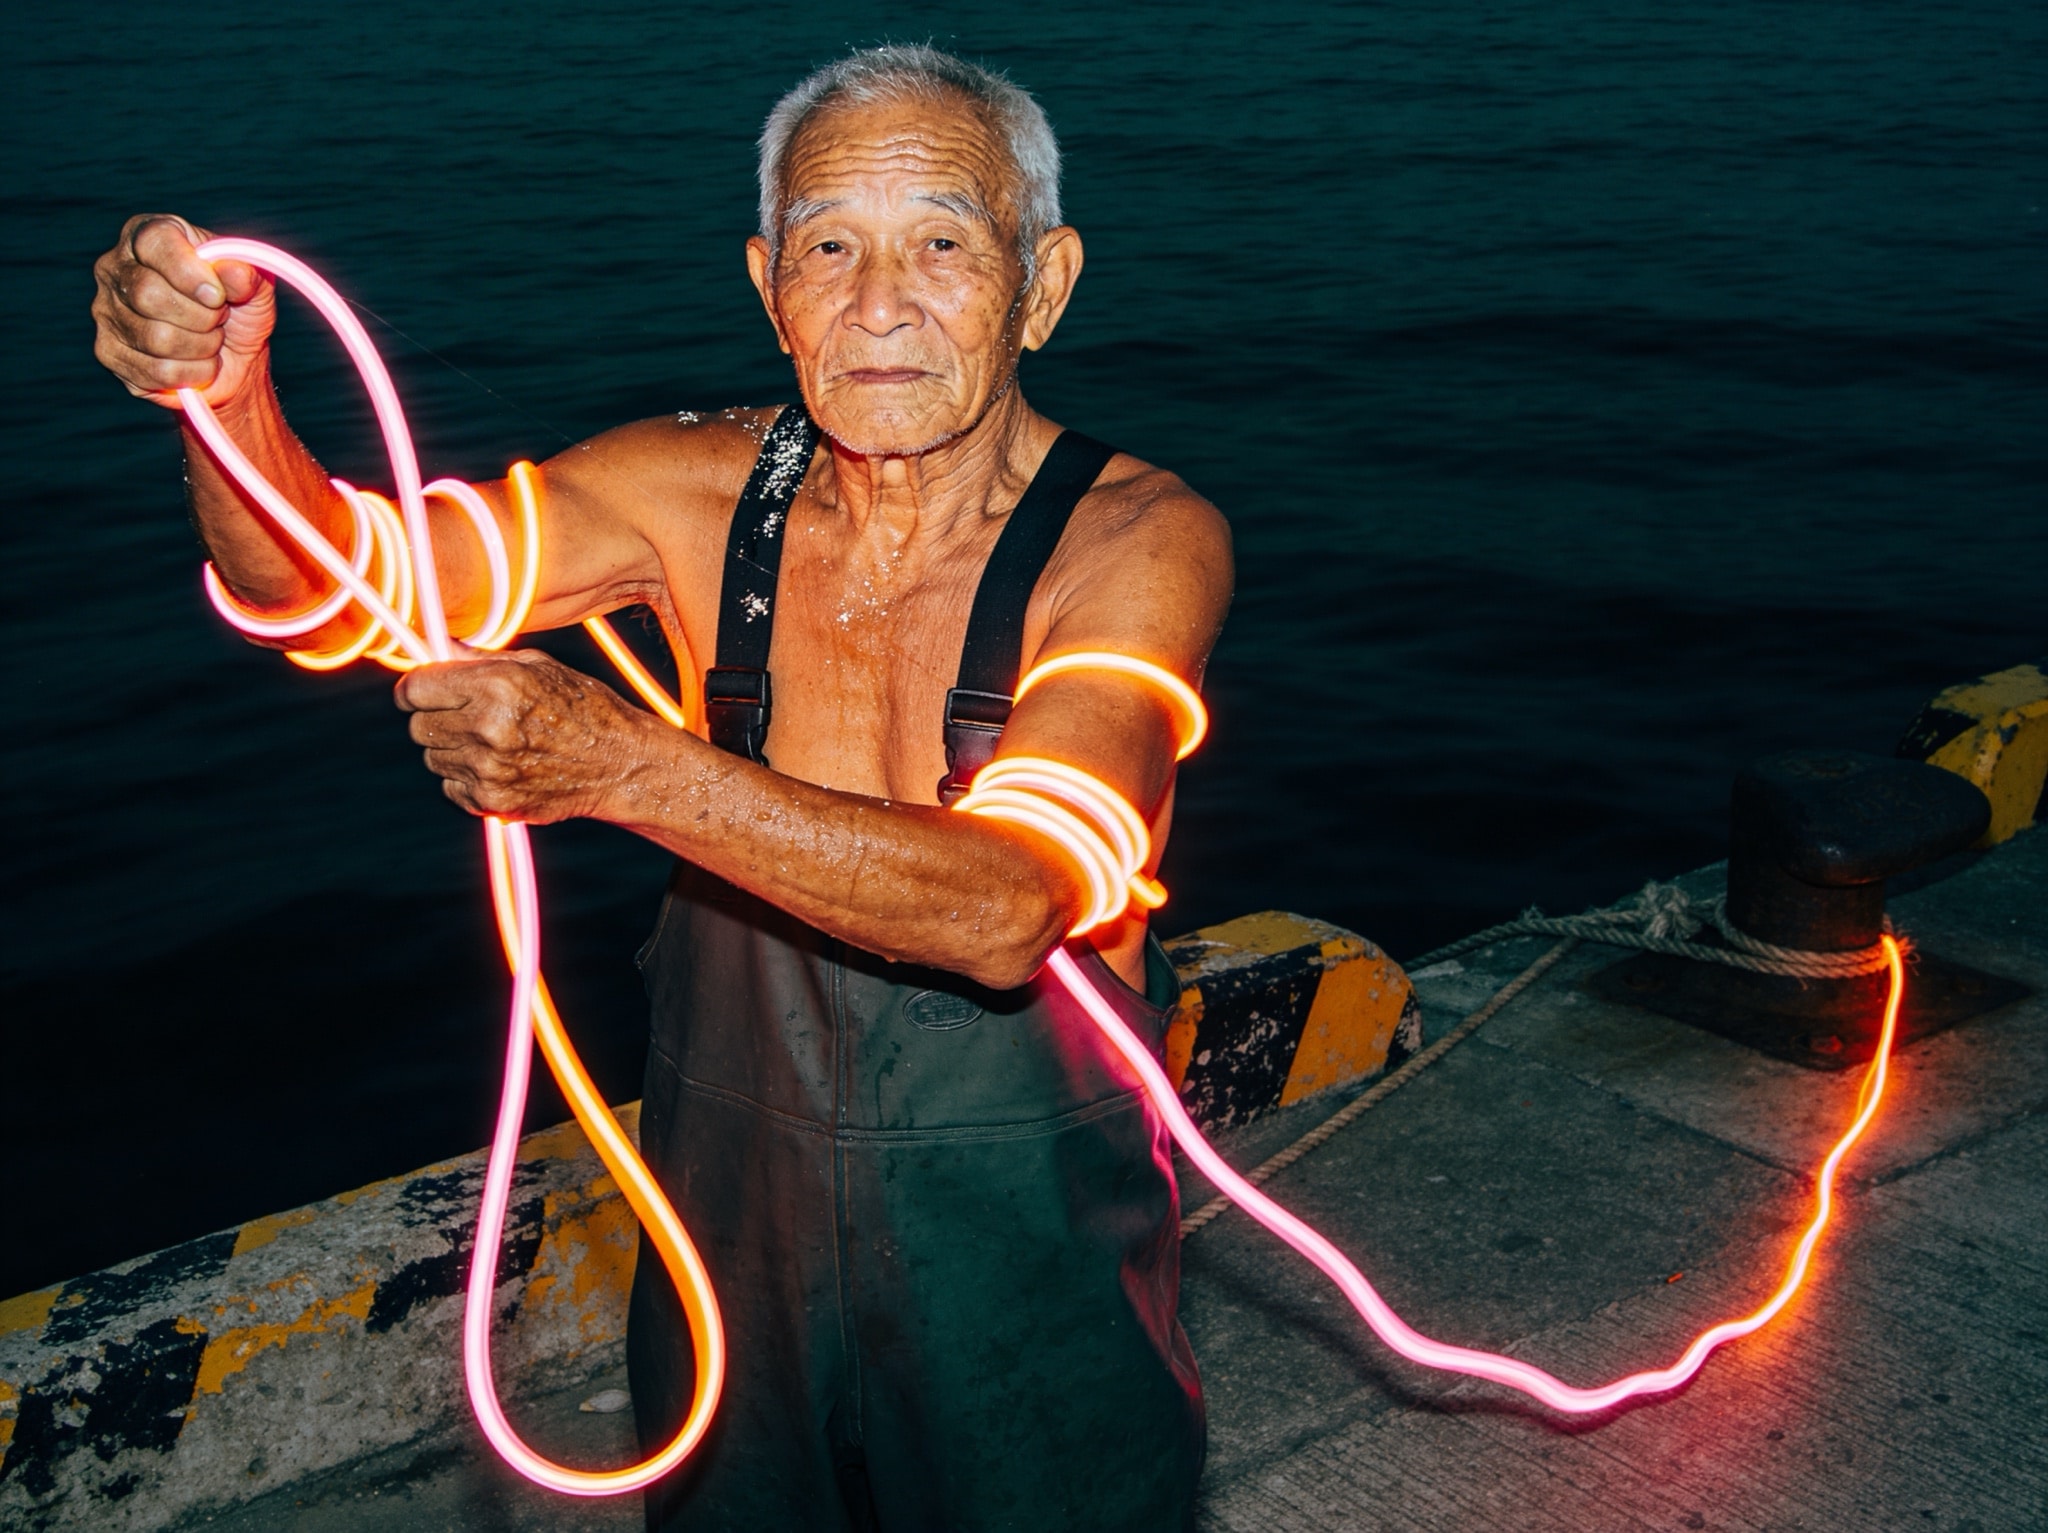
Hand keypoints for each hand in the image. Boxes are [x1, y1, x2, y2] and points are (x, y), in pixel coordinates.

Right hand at [91, 214, 274, 409]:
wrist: (233, 361)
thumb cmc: (238, 311)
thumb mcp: (254, 286)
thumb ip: (246, 273)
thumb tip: (234, 274)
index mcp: (147, 235)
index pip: (155, 242)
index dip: (190, 272)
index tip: (218, 295)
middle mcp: (115, 267)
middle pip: (148, 293)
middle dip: (201, 316)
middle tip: (219, 319)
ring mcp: (105, 311)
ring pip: (156, 337)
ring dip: (202, 346)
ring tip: (212, 340)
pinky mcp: (109, 353)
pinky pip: (156, 370)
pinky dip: (193, 373)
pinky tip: (200, 364)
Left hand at [395, 650, 661, 822]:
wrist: (620, 764)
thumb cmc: (583, 708)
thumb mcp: (538, 667)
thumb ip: (481, 660)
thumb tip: (438, 649)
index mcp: (496, 686)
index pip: (415, 688)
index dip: (415, 689)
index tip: (423, 691)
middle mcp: (487, 727)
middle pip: (418, 725)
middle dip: (435, 719)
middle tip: (467, 717)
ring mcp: (487, 769)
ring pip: (433, 757)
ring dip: (453, 750)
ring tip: (494, 744)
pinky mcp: (490, 800)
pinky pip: (450, 786)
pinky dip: (467, 778)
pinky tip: (502, 767)